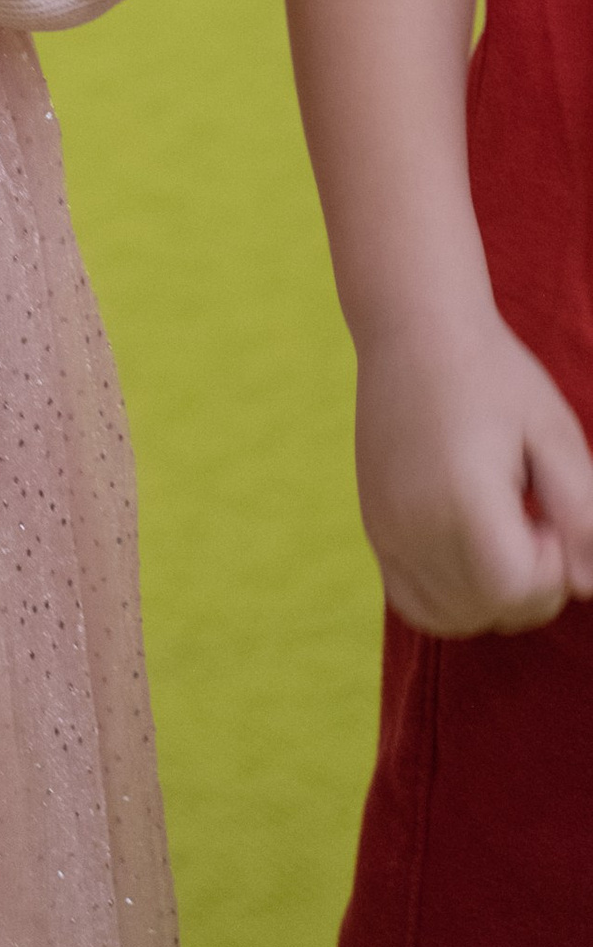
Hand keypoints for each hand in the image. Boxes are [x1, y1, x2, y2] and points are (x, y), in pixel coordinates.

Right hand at [354, 295, 592, 636]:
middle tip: (531, 513)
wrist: (413, 328)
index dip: (555, 564)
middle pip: (491, 611)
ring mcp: (386, 531)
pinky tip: (472, 548)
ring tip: (503, 530)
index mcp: (461, 500)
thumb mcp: (555, 435)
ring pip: (454, 617)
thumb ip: (582, 516)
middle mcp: (413, 525)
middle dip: (531, 582)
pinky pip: (415, 602)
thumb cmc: (494, 375)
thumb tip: (590, 586)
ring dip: (494, 596)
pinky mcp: (374, 528)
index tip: (548, 508)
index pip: (520, 591)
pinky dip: (453, 599)